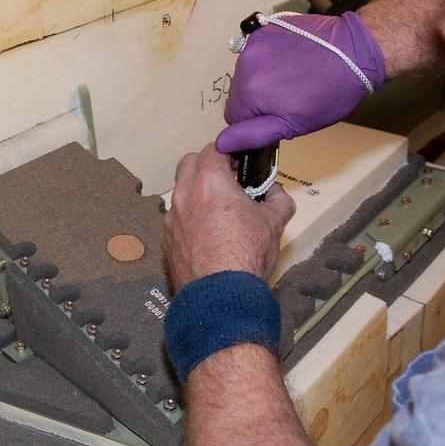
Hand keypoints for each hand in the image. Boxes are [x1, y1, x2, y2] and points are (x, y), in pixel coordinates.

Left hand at [165, 143, 295, 287]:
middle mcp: (184, 196)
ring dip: (196, 192)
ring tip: (218, 210)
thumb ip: (277, 198)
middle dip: (207, 165)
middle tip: (226, 180)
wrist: (222, 297)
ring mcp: (171, 219)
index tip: (239, 162)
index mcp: (209, 183)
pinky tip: (207, 234)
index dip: (228, 152)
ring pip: (181, 192)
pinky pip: (176, 218)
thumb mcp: (274, 222)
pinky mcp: (167, 241)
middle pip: (189, 163)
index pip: (213, 149)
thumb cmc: (246, 257)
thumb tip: (276, 191)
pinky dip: (189, 218)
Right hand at [216, 11, 385, 153]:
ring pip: (246, 73)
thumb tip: (222, 143)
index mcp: (248, 92)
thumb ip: (253, 134)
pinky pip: (255, 52)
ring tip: (292, 77)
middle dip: (257, 99)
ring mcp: (254, 42)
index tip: (279, 115)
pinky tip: (291, 60)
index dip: (256, 121)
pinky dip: (268, 58)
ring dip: (262, 78)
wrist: (356, 51)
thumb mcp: (292, 125)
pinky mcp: (265, 28)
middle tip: (289, 97)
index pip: (233, 117)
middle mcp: (245, 64)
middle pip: (238, 93)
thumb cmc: (330, 92)